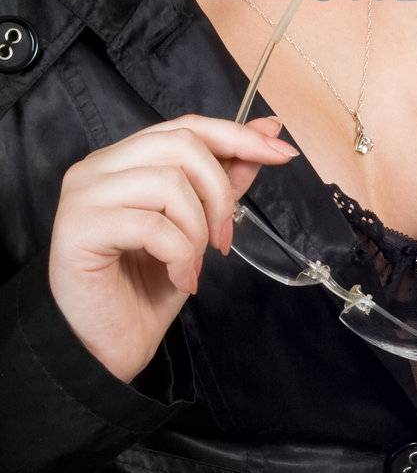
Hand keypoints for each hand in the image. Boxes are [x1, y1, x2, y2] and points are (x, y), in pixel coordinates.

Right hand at [48, 112, 299, 385]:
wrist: (112, 345)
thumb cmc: (148, 284)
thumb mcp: (199, 225)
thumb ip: (225, 177)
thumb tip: (268, 130)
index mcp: (123, 158)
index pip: (186, 127)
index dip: (237, 135)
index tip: (281, 152)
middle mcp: (97, 167)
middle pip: (181, 146)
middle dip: (220, 192)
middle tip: (224, 239)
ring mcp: (83, 194)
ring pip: (169, 183)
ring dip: (198, 230)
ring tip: (195, 264)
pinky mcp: (78, 228)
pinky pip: (152, 225)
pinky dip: (180, 254)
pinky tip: (179, 278)